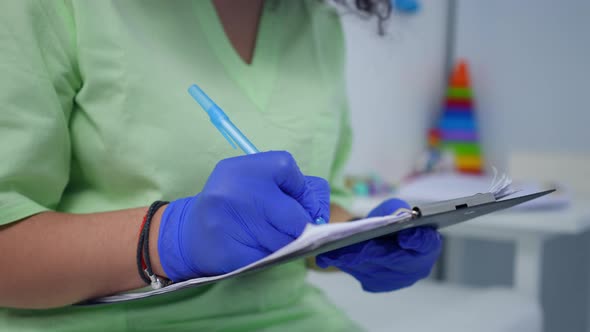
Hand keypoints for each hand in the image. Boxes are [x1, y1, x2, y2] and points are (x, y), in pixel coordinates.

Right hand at [158, 151, 329, 281]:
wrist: (188, 235)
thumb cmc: (232, 205)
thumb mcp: (252, 183)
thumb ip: (290, 186)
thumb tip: (320, 211)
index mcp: (241, 168)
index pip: (286, 166)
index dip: (300, 188)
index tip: (297, 201)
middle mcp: (233, 191)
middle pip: (294, 214)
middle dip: (299, 225)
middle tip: (290, 228)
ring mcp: (229, 223)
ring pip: (285, 240)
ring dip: (286, 243)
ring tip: (269, 237)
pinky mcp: (230, 252)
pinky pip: (270, 258)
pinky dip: (271, 257)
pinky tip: (257, 249)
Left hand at [316, 198, 441, 291]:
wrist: (383, 237)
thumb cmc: (392, 220)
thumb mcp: (397, 208)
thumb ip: (397, 210)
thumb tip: (394, 218)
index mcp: (428, 246)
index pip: (426, 245)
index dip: (417, 241)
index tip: (405, 237)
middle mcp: (416, 268)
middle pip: (391, 260)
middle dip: (368, 252)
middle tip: (348, 245)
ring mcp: (397, 280)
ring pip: (371, 269)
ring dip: (349, 260)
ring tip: (330, 251)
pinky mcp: (376, 285)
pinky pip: (358, 274)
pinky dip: (344, 264)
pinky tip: (328, 258)